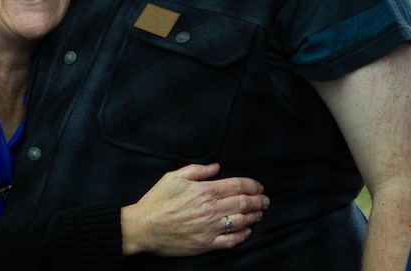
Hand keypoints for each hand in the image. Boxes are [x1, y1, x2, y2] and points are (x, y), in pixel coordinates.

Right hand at [120, 163, 268, 255]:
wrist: (144, 227)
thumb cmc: (156, 201)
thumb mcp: (173, 177)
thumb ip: (197, 170)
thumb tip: (216, 167)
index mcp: (204, 191)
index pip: (237, 186)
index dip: (253, 185)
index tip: (259, 187)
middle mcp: (211, 209)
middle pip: (244, 203)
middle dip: (259, 201)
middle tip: (265, 200)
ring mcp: (210, 228)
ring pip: (242, 221)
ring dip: (254, 216)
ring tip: (259, 213)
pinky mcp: (207, 244)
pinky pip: (232, 240)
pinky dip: (243, 235)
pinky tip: (247, 231)